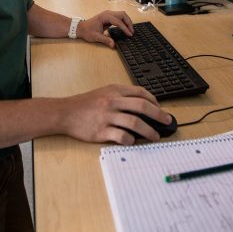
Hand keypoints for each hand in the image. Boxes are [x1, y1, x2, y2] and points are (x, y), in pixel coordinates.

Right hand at [58, 84, 172, 144]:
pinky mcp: (101, 131)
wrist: (65, 112)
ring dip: (149, 131)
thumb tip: (143, 106)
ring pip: (134, 123)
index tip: (160, 108)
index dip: (154, 101)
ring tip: (155, 136)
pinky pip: (121, 136)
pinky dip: (130, 139)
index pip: (140, 93)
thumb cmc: (85, 104)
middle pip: (142, 106)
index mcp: (115, 90)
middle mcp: (112, 102)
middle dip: (159, 115)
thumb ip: (121, 96)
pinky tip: (132, 141)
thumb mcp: (104, 92)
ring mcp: (107, 116)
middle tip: (167, 121)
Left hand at [77, 11, 132, 47]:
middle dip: (128, 23)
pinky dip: (124, 21)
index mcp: (104, 17)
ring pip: (122, 14)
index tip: (129, 34)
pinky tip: (125, 27)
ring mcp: (108, 13)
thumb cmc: (87, 31)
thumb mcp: (96, 37)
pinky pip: (119, 17)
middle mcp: (108, 13)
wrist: (81, 28)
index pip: (118, 21)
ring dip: (127, 21)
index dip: (125, 28)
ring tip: (130, 30)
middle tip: (132, 32)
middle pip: (122, 15)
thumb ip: (105, 40)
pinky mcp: (109, 16)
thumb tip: (113, 45)